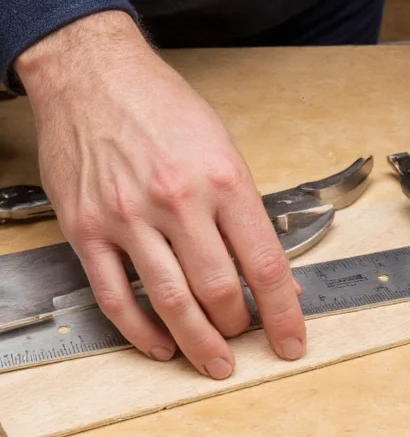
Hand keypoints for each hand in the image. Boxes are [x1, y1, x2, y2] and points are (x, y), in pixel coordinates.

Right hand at [15, 11, 306, 377]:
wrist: (93, 75)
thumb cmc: (164, 109)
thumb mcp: (226, 150)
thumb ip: (249, 215)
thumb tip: (272, 271)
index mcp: (223, 179)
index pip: (265, 264)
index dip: (285, 312)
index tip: (293, 340)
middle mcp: (178, 200)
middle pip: (220, 290)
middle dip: (241, 328)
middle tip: (249, 340)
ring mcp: (129, 217)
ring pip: (171, 301)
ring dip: (199, 342)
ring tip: (215, 361)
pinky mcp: (88, 229)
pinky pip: (114, 297)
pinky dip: (141, 331)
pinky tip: (161, 344)